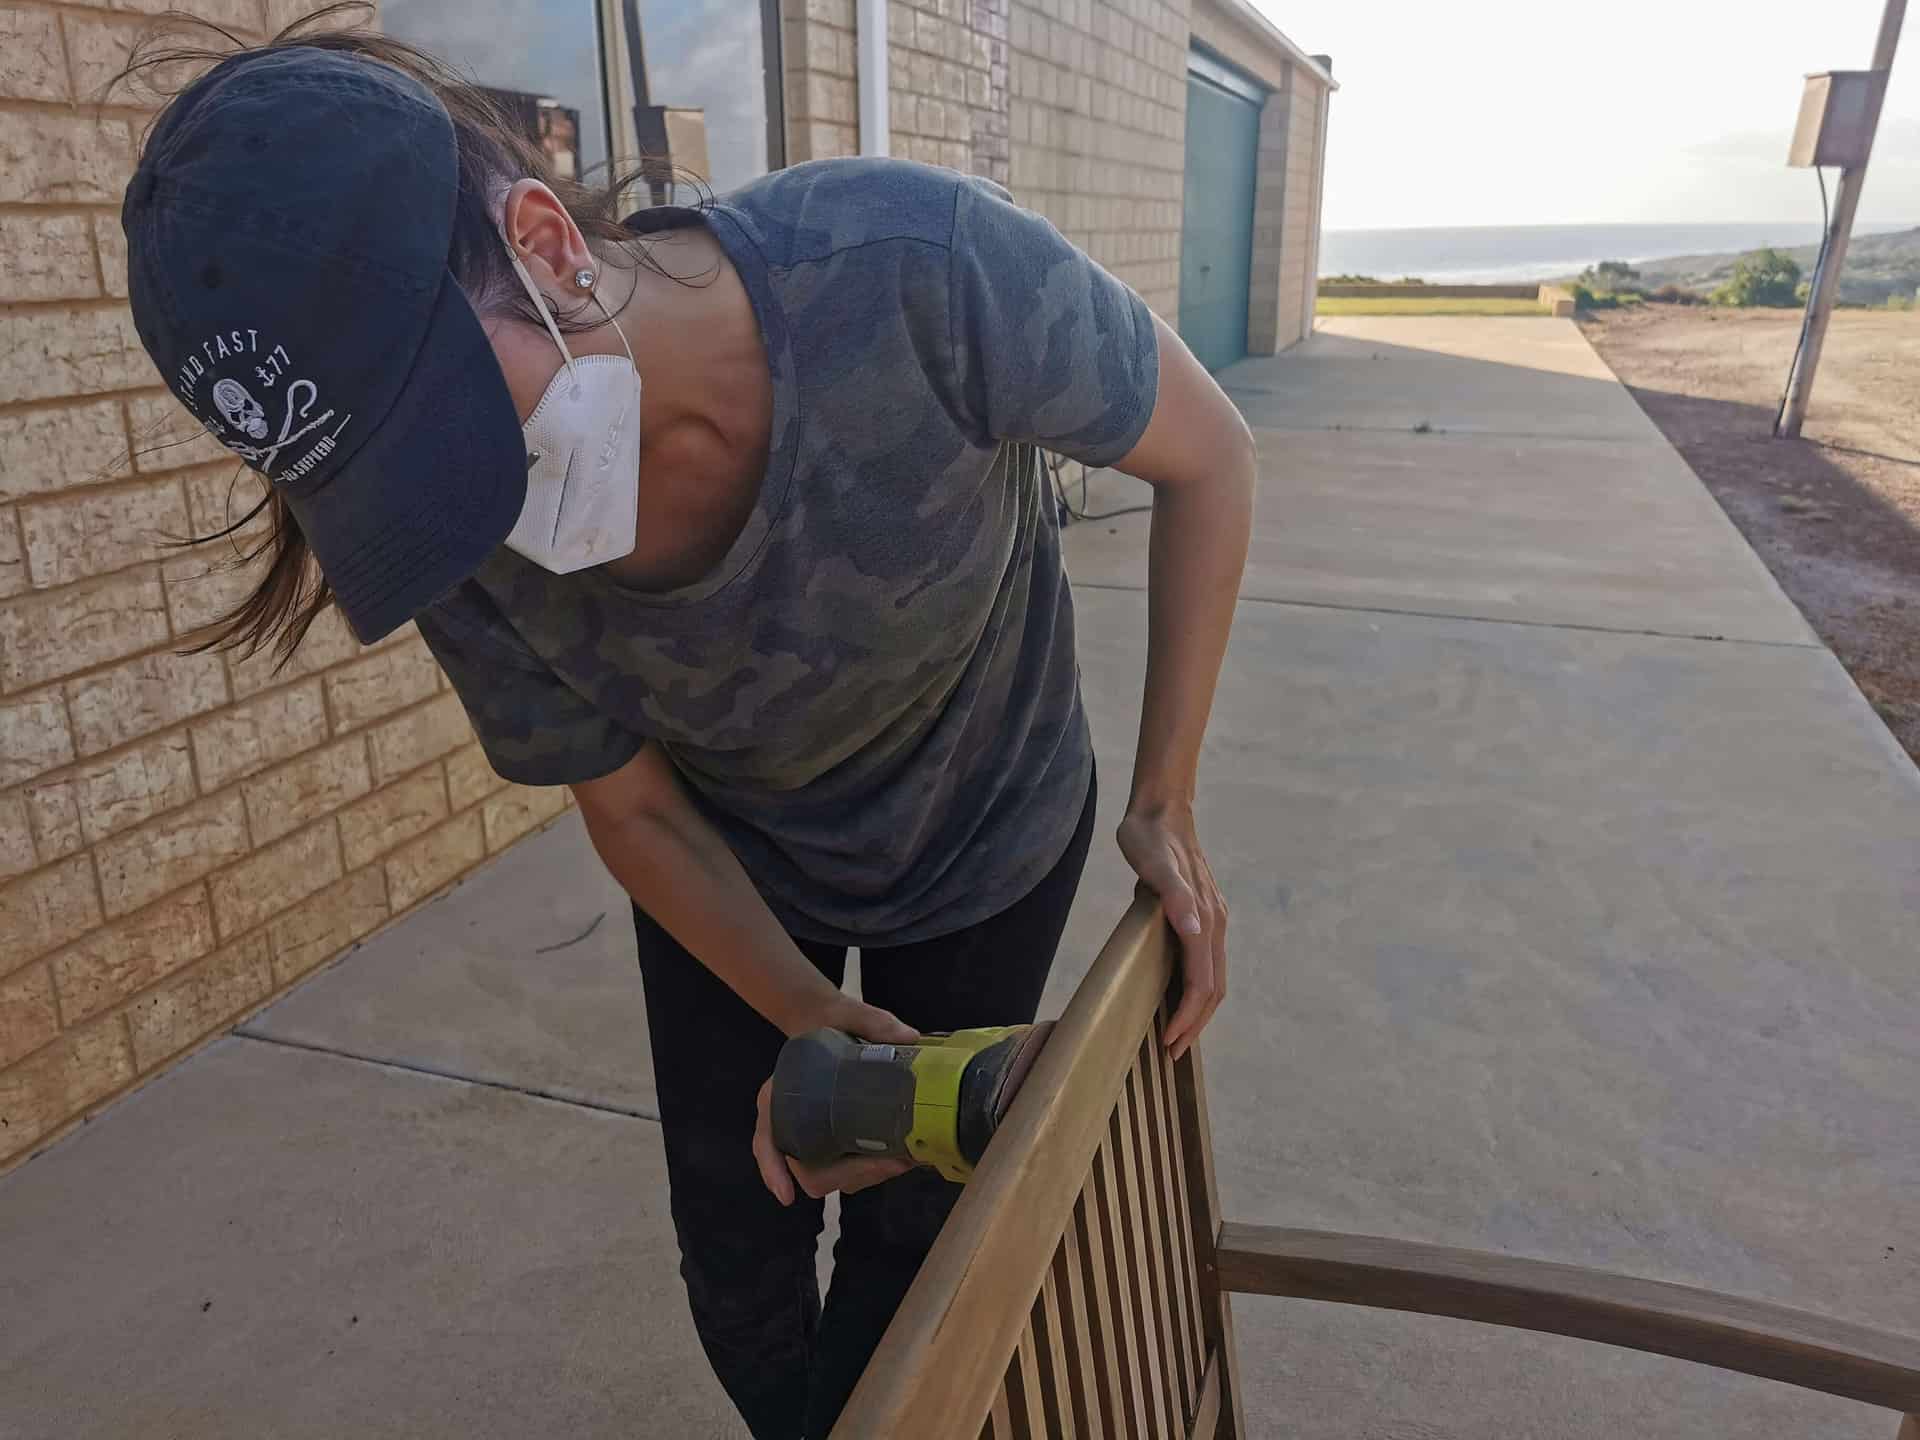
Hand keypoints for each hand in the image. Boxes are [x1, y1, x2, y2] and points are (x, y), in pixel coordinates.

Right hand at [752, 995, 920, 1205]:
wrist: (827, 1022)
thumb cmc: (829, 1021)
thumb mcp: (849, 1014)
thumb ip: (874, 1023)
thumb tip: (908, 1036)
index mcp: (779, 1095)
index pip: (765, 1141)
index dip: (773, 1170)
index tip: (786, 1196)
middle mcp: (789, 1123)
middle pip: (809, 1172)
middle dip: (852, 1175)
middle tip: (892, 1163)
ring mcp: (811, 1136)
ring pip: (831, 1178)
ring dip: (866, 1176)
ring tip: (903, 1158)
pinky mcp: (833, 1141)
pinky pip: (845, 1170)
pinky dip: (869, 1172)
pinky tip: (898, 1160)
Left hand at [1117, 801, 1227, 1059]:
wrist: (1162, 809)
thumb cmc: (1150, 837)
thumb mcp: (1153, 864)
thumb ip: (1173, 895)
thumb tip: (1194, 929)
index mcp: (1204, 917)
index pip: (1203, 982)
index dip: (1189, 1015)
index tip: (1170, 1041)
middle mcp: (1214, 922)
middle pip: (1214, 987)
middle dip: (1196, 1023)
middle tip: (1172, 1052)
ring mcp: (1212, 919)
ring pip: (1213, 977)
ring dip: (1198, 1010)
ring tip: (1176, 1034)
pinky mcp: (1203, 915)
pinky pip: (1205, 962)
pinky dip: (1196, 988)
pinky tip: (1178, 995)